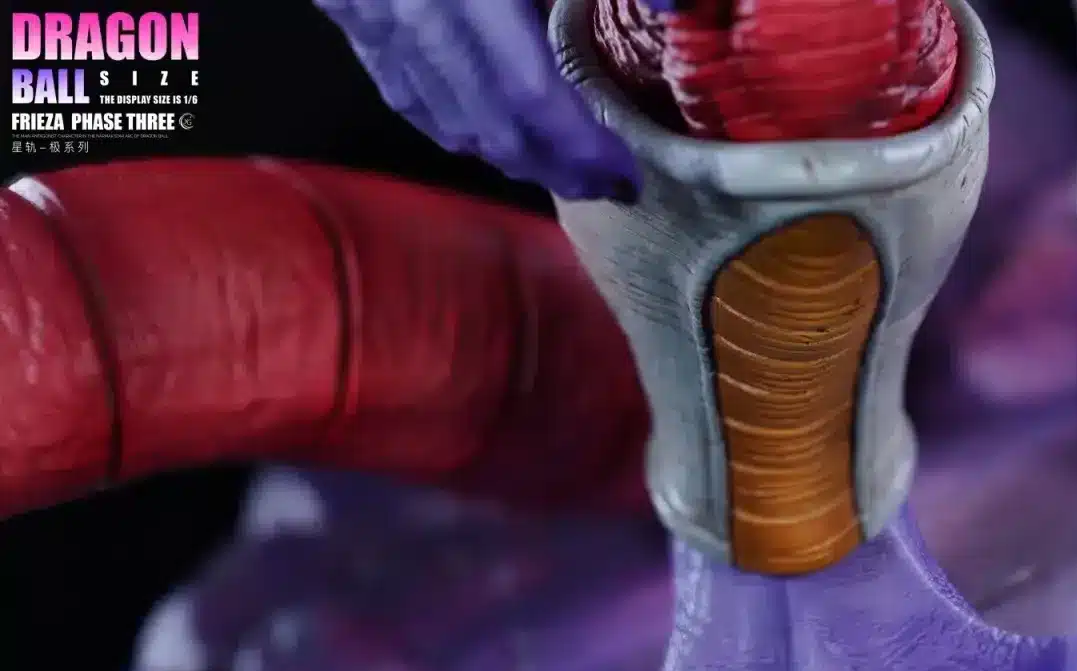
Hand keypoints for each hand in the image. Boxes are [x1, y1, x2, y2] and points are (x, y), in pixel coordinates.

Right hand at [315, 0, 656, 199]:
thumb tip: (669, 4)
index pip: (530, 94)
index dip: (580, 146)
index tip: (624, 173)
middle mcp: (415, 15)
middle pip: (490, 124)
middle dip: (552, 168)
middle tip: (603, 188)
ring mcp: (372, 21)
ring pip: (444, 117)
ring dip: (506, 156)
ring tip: (559, 171)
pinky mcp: (348, 18)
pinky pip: (403, 92)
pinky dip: (451, 126)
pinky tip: (483, 138)